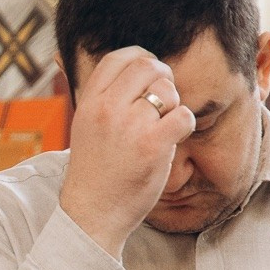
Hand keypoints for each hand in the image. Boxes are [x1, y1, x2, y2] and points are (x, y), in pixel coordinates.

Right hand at [57, 45, 194, 256]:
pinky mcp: (153, 145)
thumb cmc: (94, 169)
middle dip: (163, 78)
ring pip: (168, 91)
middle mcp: (107, 109)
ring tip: (161, 125)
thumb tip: (124, 65)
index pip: (119, 58)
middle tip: (163, 99)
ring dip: (173, 105)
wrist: (92, 212)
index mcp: (89, 102)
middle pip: (148, 66)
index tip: (148, 76)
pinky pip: (184, 115)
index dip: (141, 59)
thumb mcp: (84, 126)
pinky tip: (172, 138)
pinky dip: (184, 124)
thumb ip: (101, 97)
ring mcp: (130, 126)